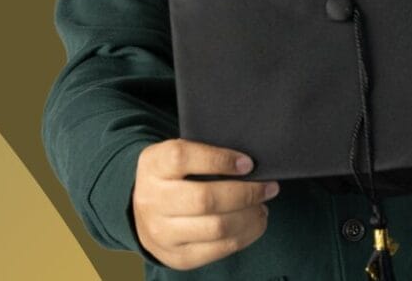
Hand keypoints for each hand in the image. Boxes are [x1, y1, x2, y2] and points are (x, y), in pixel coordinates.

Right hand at [131, 139, 277, 269]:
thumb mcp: (175, 157)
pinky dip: (246, 235)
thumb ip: (203, 154)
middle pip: (205, 199)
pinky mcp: (178, 256)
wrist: (143, 214)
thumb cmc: (172, 178)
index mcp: (152, 166)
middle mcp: (151, 200)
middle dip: (245, 193)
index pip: (182, 158)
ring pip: (217, 227)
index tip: (248, 163)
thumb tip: (249, 165)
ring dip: (249, 216)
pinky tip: (255, 222)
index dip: (219, 160)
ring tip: (262, 206)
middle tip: (268, 187)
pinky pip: (220, 248)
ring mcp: (162, 232)